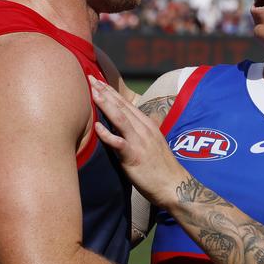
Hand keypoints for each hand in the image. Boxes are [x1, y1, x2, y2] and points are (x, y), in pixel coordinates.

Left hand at [88, 76, 189, 205]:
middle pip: (122, 106)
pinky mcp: (135, 156)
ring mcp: (140, 142)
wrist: (173, 185)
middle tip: (90, 78)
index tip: (99, 81)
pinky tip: (97, 127)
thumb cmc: (161, 168)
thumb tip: (139, 121)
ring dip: (106, 105)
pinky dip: (108, 134)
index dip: (112, 92)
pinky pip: (119, 143)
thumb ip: (145, 131)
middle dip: (105, 92)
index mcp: (148, 125)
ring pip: (120, 119)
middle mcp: (144, 129)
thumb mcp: (155, 143)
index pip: (127, 104)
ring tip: (92, 94)